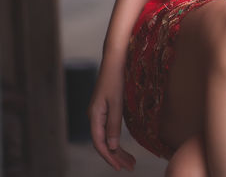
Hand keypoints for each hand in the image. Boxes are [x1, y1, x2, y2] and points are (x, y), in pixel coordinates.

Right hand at [89, 53, 135, 170]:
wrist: (115, 59)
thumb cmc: (116, 78)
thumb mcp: (117, 102)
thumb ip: (114, 125)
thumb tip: (111, 146)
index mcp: (95, 116)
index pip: (99, 144)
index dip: (110, 157)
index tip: (120, 168)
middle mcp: (95, 116)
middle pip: (103, 143)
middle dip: (115, 157)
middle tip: (129, 167)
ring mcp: (99, 113)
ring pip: (106, 137)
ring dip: (117, 150)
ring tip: (130, 161)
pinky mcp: (106, 108)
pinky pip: (109, 129)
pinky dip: (116, 139)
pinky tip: (123, 146)